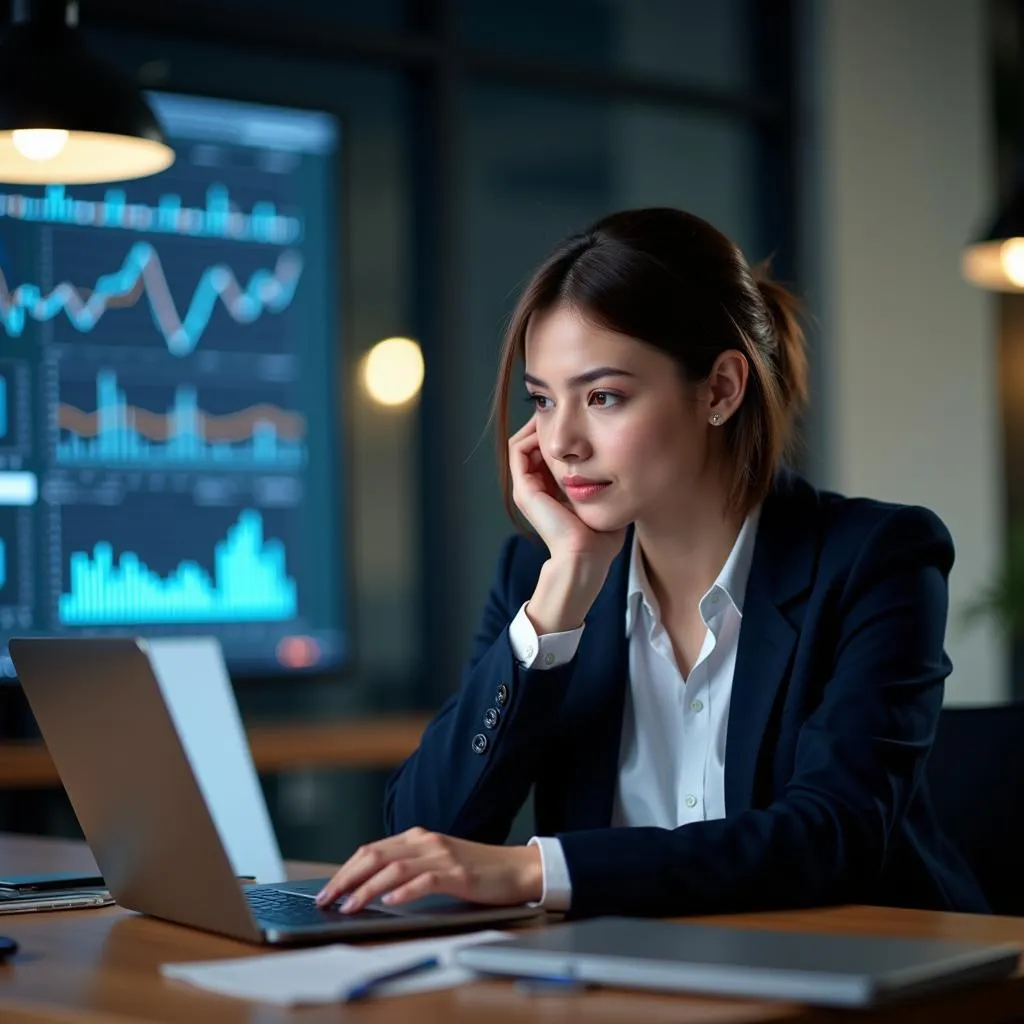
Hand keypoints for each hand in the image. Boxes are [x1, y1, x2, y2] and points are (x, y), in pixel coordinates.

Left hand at [314, 827, 542, 911]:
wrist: (517, 868)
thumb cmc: (476, 870)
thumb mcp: (437, 862)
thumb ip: (409, 867)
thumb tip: (372, 888)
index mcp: (418, 837)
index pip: (371, 850)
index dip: (345, 869)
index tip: (327, 890)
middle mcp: (426, 841)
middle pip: (375, 855)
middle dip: (346, 878)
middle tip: (327, 899)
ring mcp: (442, 855)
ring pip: (394, 868)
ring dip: (367, 888)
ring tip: (349, 906)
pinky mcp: (458, 873)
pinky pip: (425, 880)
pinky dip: (405, 891)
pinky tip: (390, 902)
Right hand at [508, 417, 625, 564]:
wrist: (587, 557)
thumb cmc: (600, 538)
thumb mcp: (604, 501)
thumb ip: (606, 484)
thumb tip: (625, 465)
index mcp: (549, 494)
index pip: (545, 455)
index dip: (559, 435)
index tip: (579, 422)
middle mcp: (533, 490)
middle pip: (532, 446)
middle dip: (546, 426)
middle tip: (565, 410)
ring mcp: (526, 489)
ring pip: (522, 444)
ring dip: (537, 426)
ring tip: (557, 413)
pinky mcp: (525, 489)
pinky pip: (518, 449)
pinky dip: (531, 433)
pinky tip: (551, 424)